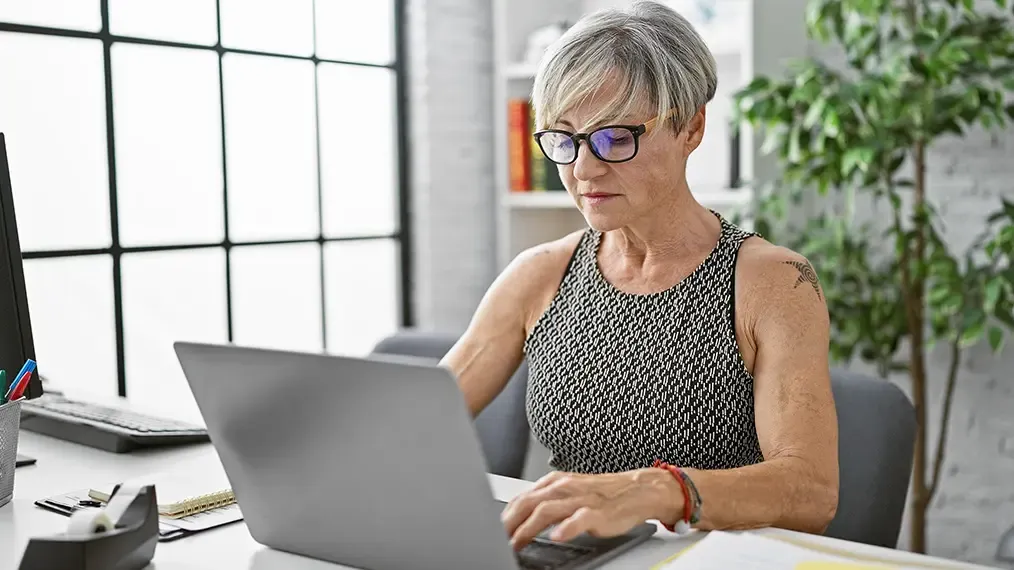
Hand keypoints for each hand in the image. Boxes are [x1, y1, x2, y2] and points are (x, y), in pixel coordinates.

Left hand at [500, 469, 680, 549]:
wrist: (637, 489)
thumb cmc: (603, 493)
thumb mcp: (570, 491)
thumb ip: (547, 501)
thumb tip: (520, 516)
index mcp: (556, 482)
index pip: (522, 497)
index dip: (506, 515)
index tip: (493, 530)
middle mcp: (565, 487)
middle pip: (529, 503)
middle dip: (510, 522)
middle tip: (498, 539)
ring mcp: (581, 499)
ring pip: (548, 510)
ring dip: (529, 527)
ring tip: (517, 542)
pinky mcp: (597, 512)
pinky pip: (579, 519)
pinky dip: (566, 528)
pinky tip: (556, 537)